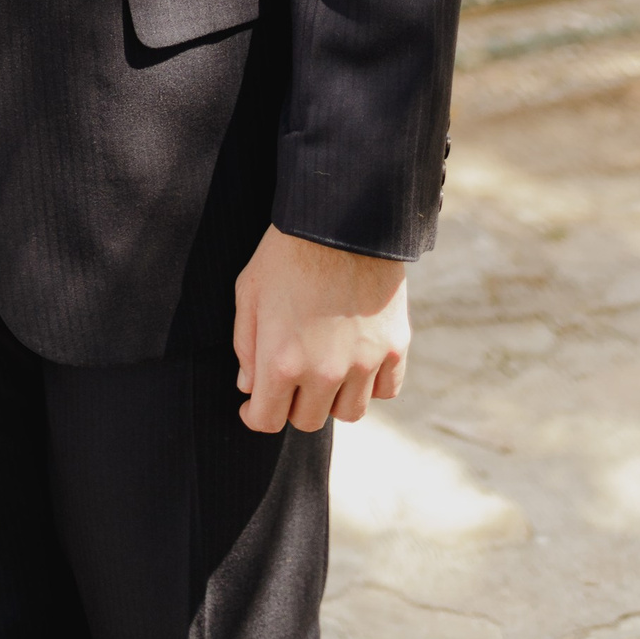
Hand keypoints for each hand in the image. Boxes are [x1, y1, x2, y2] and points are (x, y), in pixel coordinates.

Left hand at [234, 225, 407, 432]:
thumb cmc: (285, 252)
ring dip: (333, 399)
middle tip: (290, 378)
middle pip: (308, 420)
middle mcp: (324, 373)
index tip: (255, 406)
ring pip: (349, 413)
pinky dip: (371, 384)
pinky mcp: (394, 349)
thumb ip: (245, 345)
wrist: (340, 218)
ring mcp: (363, 364)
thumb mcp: (248, 292)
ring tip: (325, 370)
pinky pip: (386, 391)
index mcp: (282, 361)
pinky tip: (357, 361)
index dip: (256, 416)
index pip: (268, 421)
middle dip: (293, 404)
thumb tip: (249, 388)